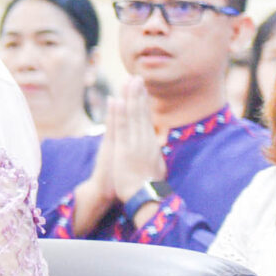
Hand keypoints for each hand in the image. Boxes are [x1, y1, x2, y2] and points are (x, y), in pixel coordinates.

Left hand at [100, 80, 166, 211]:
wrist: (146, 198)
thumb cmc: (149, 187)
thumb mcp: (155, 167)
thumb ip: (154, 154)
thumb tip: (157, 147)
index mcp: (152, 145)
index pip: (147, 120)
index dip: (143, 103)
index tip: (142, 89)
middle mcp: (145, 141)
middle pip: (141, 113)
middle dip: (139, 94)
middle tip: (137, 77)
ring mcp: (135, 144)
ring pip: (133, 116)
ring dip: (131, 98)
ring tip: (129, 81)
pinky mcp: (125, 149)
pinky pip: (122, 128)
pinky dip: (120, 113)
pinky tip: (118, 100)